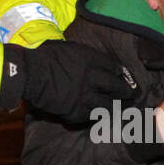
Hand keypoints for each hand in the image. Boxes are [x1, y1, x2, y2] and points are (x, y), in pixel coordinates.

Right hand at [3, 40, 138, 122]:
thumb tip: (93, 60)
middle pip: (118, 88)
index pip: (114, 68)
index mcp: (92, 60)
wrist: (31, 74)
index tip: (123, 77)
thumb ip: (85, 55)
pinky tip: (97, 115)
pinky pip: (91, 116)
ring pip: (108, 105)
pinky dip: (95, 115)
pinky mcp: (76, 111)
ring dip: (114, 106)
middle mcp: (93, 79)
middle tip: (132, 95)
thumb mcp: (69, 48)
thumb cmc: (46, 57)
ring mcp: (85, 97)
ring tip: (118, 108)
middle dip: (126, 92)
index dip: (120, 74)